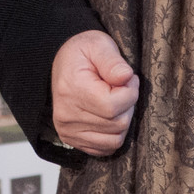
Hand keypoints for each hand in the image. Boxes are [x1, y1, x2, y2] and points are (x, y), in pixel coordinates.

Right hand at [51, 30, 138, 155]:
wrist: (63, 62)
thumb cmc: (82, 53)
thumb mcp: (98, 45)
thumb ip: (113, 61)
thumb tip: (126, 77)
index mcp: (72, 90)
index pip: (112, 106)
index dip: (130, 92)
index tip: (129, 78)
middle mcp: (66, 115)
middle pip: (117, 124)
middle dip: (128, 105)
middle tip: (123, 87)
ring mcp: (68, 130)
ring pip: (114, 140)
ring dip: (123, 121)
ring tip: (116, 100)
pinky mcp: (71, 140)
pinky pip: (104, 149)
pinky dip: (113, 135)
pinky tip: (110, 115)